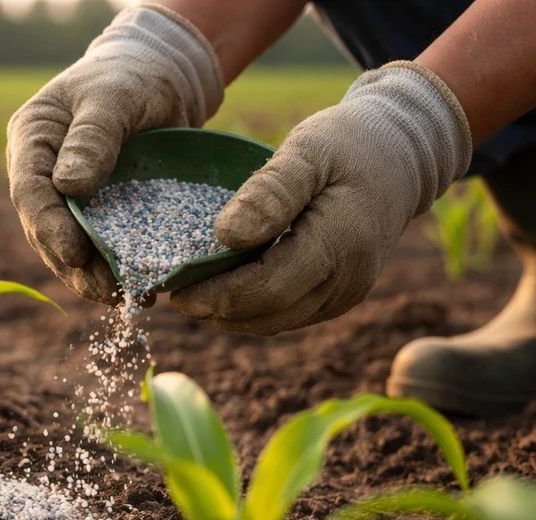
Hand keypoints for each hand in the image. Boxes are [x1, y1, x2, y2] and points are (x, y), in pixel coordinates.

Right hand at [7, 3, 222, 304]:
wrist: (162, 79)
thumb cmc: (133, 77)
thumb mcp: (116, 97)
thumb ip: (93, 137)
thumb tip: (69, 187)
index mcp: (32, 139)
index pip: (29, 191)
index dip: (49, 227)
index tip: (76, 254)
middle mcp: (41, 173)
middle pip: (44, 229)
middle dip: (73, 264)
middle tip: (108, 290)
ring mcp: (65, 197)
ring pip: (68, 247)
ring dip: (92, 277)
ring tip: (125, 298)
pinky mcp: (95, 213)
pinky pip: (96, 248)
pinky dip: (114, 271)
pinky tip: (138, 289)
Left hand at [172, 62, 471, 334]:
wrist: (402, 156)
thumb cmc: (350, 142)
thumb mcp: (308, 148)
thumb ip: (270, 192)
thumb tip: (224, 235)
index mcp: (339, 243)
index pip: (266, 289)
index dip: (216, 296)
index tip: (175, 288)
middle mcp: (346, 280)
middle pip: (267, 315)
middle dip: (215, 311)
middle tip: (172, 294)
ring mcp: (345, 294)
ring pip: (275, 322)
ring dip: (229, 315)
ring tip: (190, 294)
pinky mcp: (338, 297)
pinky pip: (287, 314)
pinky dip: (251, 309)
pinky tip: (222, 290)